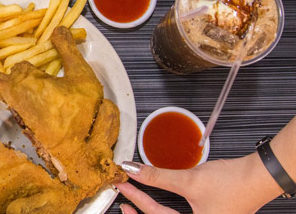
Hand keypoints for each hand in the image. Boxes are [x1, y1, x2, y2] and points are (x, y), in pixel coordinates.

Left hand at [116, 158, 280, 213]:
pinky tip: (155, 203)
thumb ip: (158, 176)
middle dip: (140, 211)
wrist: (259, 177)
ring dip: (150, 210)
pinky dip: (164, 209)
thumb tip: (134, 171)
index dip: (136, 199)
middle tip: (123, 199)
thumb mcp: (190, 180)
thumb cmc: (234, 184)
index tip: (122, 186)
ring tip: (134, 201)